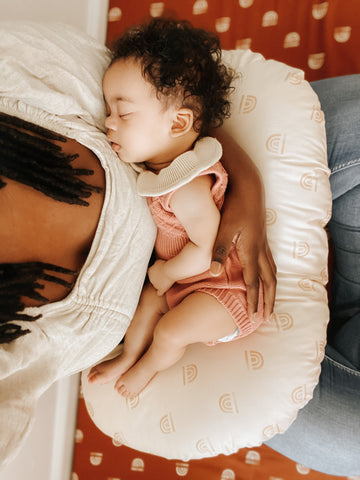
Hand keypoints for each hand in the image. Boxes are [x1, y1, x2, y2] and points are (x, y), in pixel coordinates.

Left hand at [148, 259, 173, 295]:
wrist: (169, 270)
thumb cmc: (164, 264)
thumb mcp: (158, 261)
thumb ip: (155, 264)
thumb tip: (156, 264)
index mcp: (149, 271)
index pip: (151, 272)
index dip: (155, 271)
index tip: (160, 270)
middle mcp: (151, 279)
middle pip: (153, 279)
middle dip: (158, 277)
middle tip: (164, 274)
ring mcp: (156, 284)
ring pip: (156, 285)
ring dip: (160, 283)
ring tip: (166, 280)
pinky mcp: (161, 288)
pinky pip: (159, 292)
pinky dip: (159, 292)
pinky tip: (160, 293)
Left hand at [210, 129, 276, 319]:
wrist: (249, 188)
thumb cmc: (234, 208)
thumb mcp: (222, 229)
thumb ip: (218, 250)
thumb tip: (212, 272)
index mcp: (250, 251)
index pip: (252, 282)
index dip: (252, 300)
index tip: (252, 316)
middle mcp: (260, 250)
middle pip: (268, 282)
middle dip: (268, 301)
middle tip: (267, 317)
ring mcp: (264, 244)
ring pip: (272, 273)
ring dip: (272, 290)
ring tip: (271, 303)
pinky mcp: (263, 238)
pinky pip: (271, 264)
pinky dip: (271, 276)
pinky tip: (267, 279)